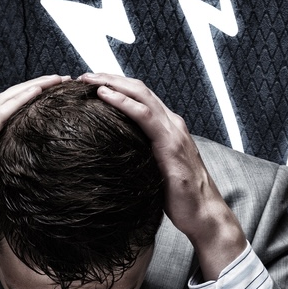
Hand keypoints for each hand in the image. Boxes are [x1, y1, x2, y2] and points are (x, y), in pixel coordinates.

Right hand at [0, 74, 68, 275]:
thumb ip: (6, 163)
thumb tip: (35, 165)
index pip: (7, 105)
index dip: (31, 93)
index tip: (57, 89)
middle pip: (8, 97)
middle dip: (37, 84)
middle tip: (63, 78)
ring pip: (4, 101)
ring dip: (32, 87)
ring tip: (56, 80)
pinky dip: (18, 102)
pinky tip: (36, 94)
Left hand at [80, 73, 245, 279]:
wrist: (203, 213)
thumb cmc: (179, 197)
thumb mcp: (156, 170)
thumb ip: (142, 157)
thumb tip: (116, 158)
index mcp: (169, 127)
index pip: (141, 97)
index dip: (118, 86)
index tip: (93, 83)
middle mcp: (172, 123)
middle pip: (139, 89)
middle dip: (111, 77)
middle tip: (85, 75)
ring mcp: (173, 131)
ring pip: (140, 94)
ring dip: (112, 83)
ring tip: (89, 79)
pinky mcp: (170, 143)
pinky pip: (143, 114)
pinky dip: (122, 101)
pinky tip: (103, 95)